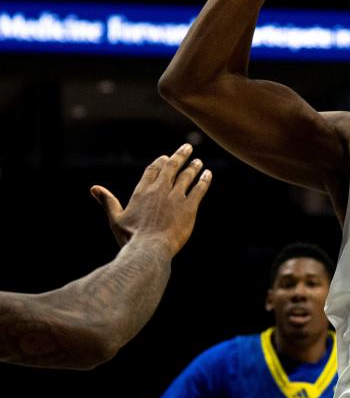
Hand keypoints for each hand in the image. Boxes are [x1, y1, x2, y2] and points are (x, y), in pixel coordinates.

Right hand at [90, 144, 211, 255]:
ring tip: (199, 162)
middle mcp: (160, 191)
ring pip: (187, 176)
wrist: (148, 249)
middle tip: (188, 147)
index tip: (166, 157)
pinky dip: (204, 180)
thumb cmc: (130, 237)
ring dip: (194, 167)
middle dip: (180, 156)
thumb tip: (94, 188)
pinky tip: (208, 174)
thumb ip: (108, 201)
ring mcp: (175, 198)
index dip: (160, 162)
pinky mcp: (189, 207)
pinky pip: (199, 189)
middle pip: (171, 167)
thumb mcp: (115, 218)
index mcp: (142, 192)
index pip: (152, 170)